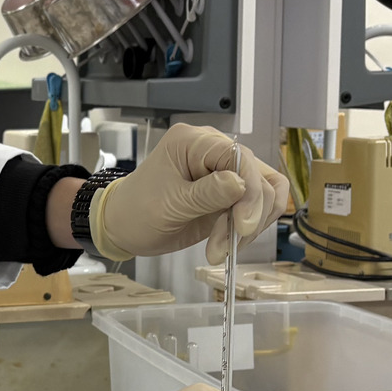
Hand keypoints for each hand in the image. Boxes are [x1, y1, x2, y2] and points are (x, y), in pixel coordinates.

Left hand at [89, 125, 292, 263]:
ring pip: (266, 193)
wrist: (125, 227)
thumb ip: (207, 194)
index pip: (241, 158)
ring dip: (250, 225)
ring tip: (222, 248)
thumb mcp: (170, 205)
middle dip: (248, 215)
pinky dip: (249, 228)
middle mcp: (214, 150)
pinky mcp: (230, 193)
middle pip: (259, 176)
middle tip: (227, 245)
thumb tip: (241, 183)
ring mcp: (225, 171)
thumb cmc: (137, 211)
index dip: (250, 192)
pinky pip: (257, 207)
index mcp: (194, 142)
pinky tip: (228, 243)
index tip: (242, 226)